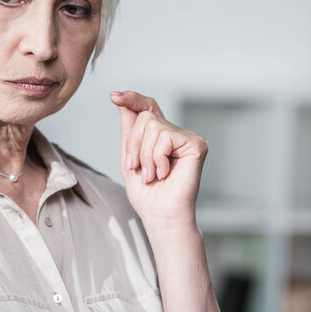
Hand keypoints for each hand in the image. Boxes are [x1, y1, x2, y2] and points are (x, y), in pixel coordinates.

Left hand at [110, 91, 208, 225]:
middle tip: (136, 168)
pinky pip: (165, 137)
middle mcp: (175, 133)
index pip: (147, 107)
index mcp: (159, 135)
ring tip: (152, 175)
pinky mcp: (196, 144)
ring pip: (153, 126)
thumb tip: (122, 102)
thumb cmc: (146, 193)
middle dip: (133, 144)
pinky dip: (157, 158)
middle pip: (145, 117)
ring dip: (145, 156)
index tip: (113, 96)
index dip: (131, 99)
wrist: (160, 214)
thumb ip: (128, 130)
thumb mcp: (129, 157)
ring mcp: (187, 137)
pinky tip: (165, 174)